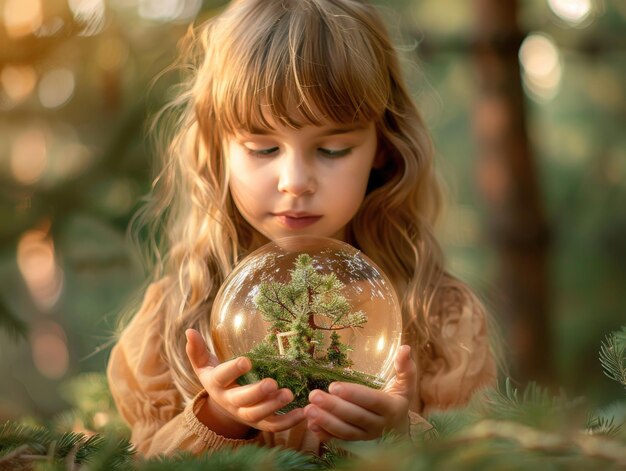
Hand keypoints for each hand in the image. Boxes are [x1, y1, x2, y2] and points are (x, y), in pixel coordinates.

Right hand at [185, 329, 304, 436]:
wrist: (223, 406)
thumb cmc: (218, 377)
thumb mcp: (205, 365)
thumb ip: (197, 350)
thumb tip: (189, 331)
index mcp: (217, 385)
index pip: (222, 378)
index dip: (233, 370)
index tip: (247, 360)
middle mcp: (231, 403)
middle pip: (242, 402)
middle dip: (257, 394)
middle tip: (272, 383)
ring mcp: (245, 415)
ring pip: (258, 416)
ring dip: (274, 406)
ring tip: (289, 395)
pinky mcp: (261, 423)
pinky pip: (273, 426)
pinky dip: (288, 422)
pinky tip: (302, 412)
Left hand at [303, 345, 416, 441]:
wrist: (398, 426)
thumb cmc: (398, 397)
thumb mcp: (406, 383)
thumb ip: (405, 367)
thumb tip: (405, 348)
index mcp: (391, 407)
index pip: (372, 401)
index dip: (354, 394)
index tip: (333, 386)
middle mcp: (379, 425)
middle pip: (355, 417)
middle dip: (333, 407)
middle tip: (314, 395)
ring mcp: (367, 436)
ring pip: (346, 431)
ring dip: (326, 421)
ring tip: (308, 409)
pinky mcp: (356, 443)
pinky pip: (340, 441)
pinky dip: (325, 435)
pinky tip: (311, 425)